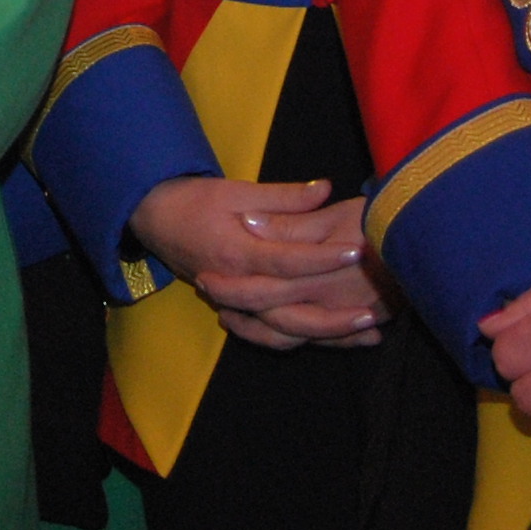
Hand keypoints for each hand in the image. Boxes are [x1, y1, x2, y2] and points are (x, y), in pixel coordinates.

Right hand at [129, 178, 387, 344]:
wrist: (155, 219)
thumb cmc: (196, 200)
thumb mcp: (236, 190)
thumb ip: (283, 196)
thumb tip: (325, 189)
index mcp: (238, 252)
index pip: (287, 261)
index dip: (323, 257)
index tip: (358, 250)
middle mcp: (239, 286)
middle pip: (291, 312)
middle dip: (335, 315)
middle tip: (376, 308)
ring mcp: (239, 305)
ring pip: (287, 332)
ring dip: (329, 335)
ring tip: (371, 331)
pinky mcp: (242, 311)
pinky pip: (277, 336)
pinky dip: (310, 340)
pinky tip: (343, 338)